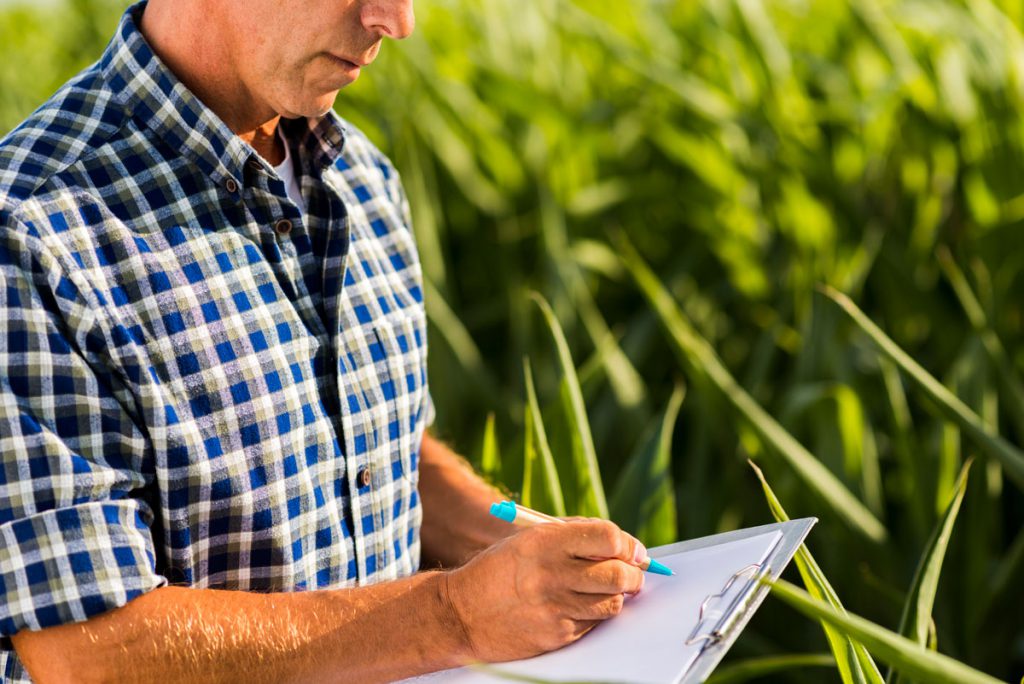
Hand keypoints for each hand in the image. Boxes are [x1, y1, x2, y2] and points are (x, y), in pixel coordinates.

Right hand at [440, 519, 646, 662]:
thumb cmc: (499, 570)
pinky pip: (593, 624)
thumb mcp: (530, 538)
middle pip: (618, 574)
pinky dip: (594, 615)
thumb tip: (620, 543)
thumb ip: (574, 535)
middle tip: (632, 573)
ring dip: (617, 596)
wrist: (461, 613)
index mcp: (546, 542)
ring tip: (607, 590)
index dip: (627, 544)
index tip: (632, 551)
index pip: (608, 537)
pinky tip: (579, 606)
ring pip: (612, 603)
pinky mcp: (556, 634)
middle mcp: (552, 574)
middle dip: (633, 574)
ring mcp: (555, 607)